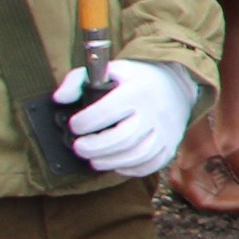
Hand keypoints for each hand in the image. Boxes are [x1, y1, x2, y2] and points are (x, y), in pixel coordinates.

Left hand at [62, 57, 197, 177]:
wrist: (178, 84)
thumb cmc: (138, 78)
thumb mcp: (110, 69)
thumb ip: (77, 80)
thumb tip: (60, 99)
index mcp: (137, 90)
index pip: (106, 112)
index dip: (82, 123)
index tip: (75, 126)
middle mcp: (154, 111)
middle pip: (122, 138)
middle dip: (93, 148)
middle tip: (79, 147)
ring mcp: (165, 131)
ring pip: (135, 155)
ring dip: (108, 162)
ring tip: (94, 158)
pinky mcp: (170, 145)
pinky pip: (150, 165)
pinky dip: (130, 169)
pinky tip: (117, 163)